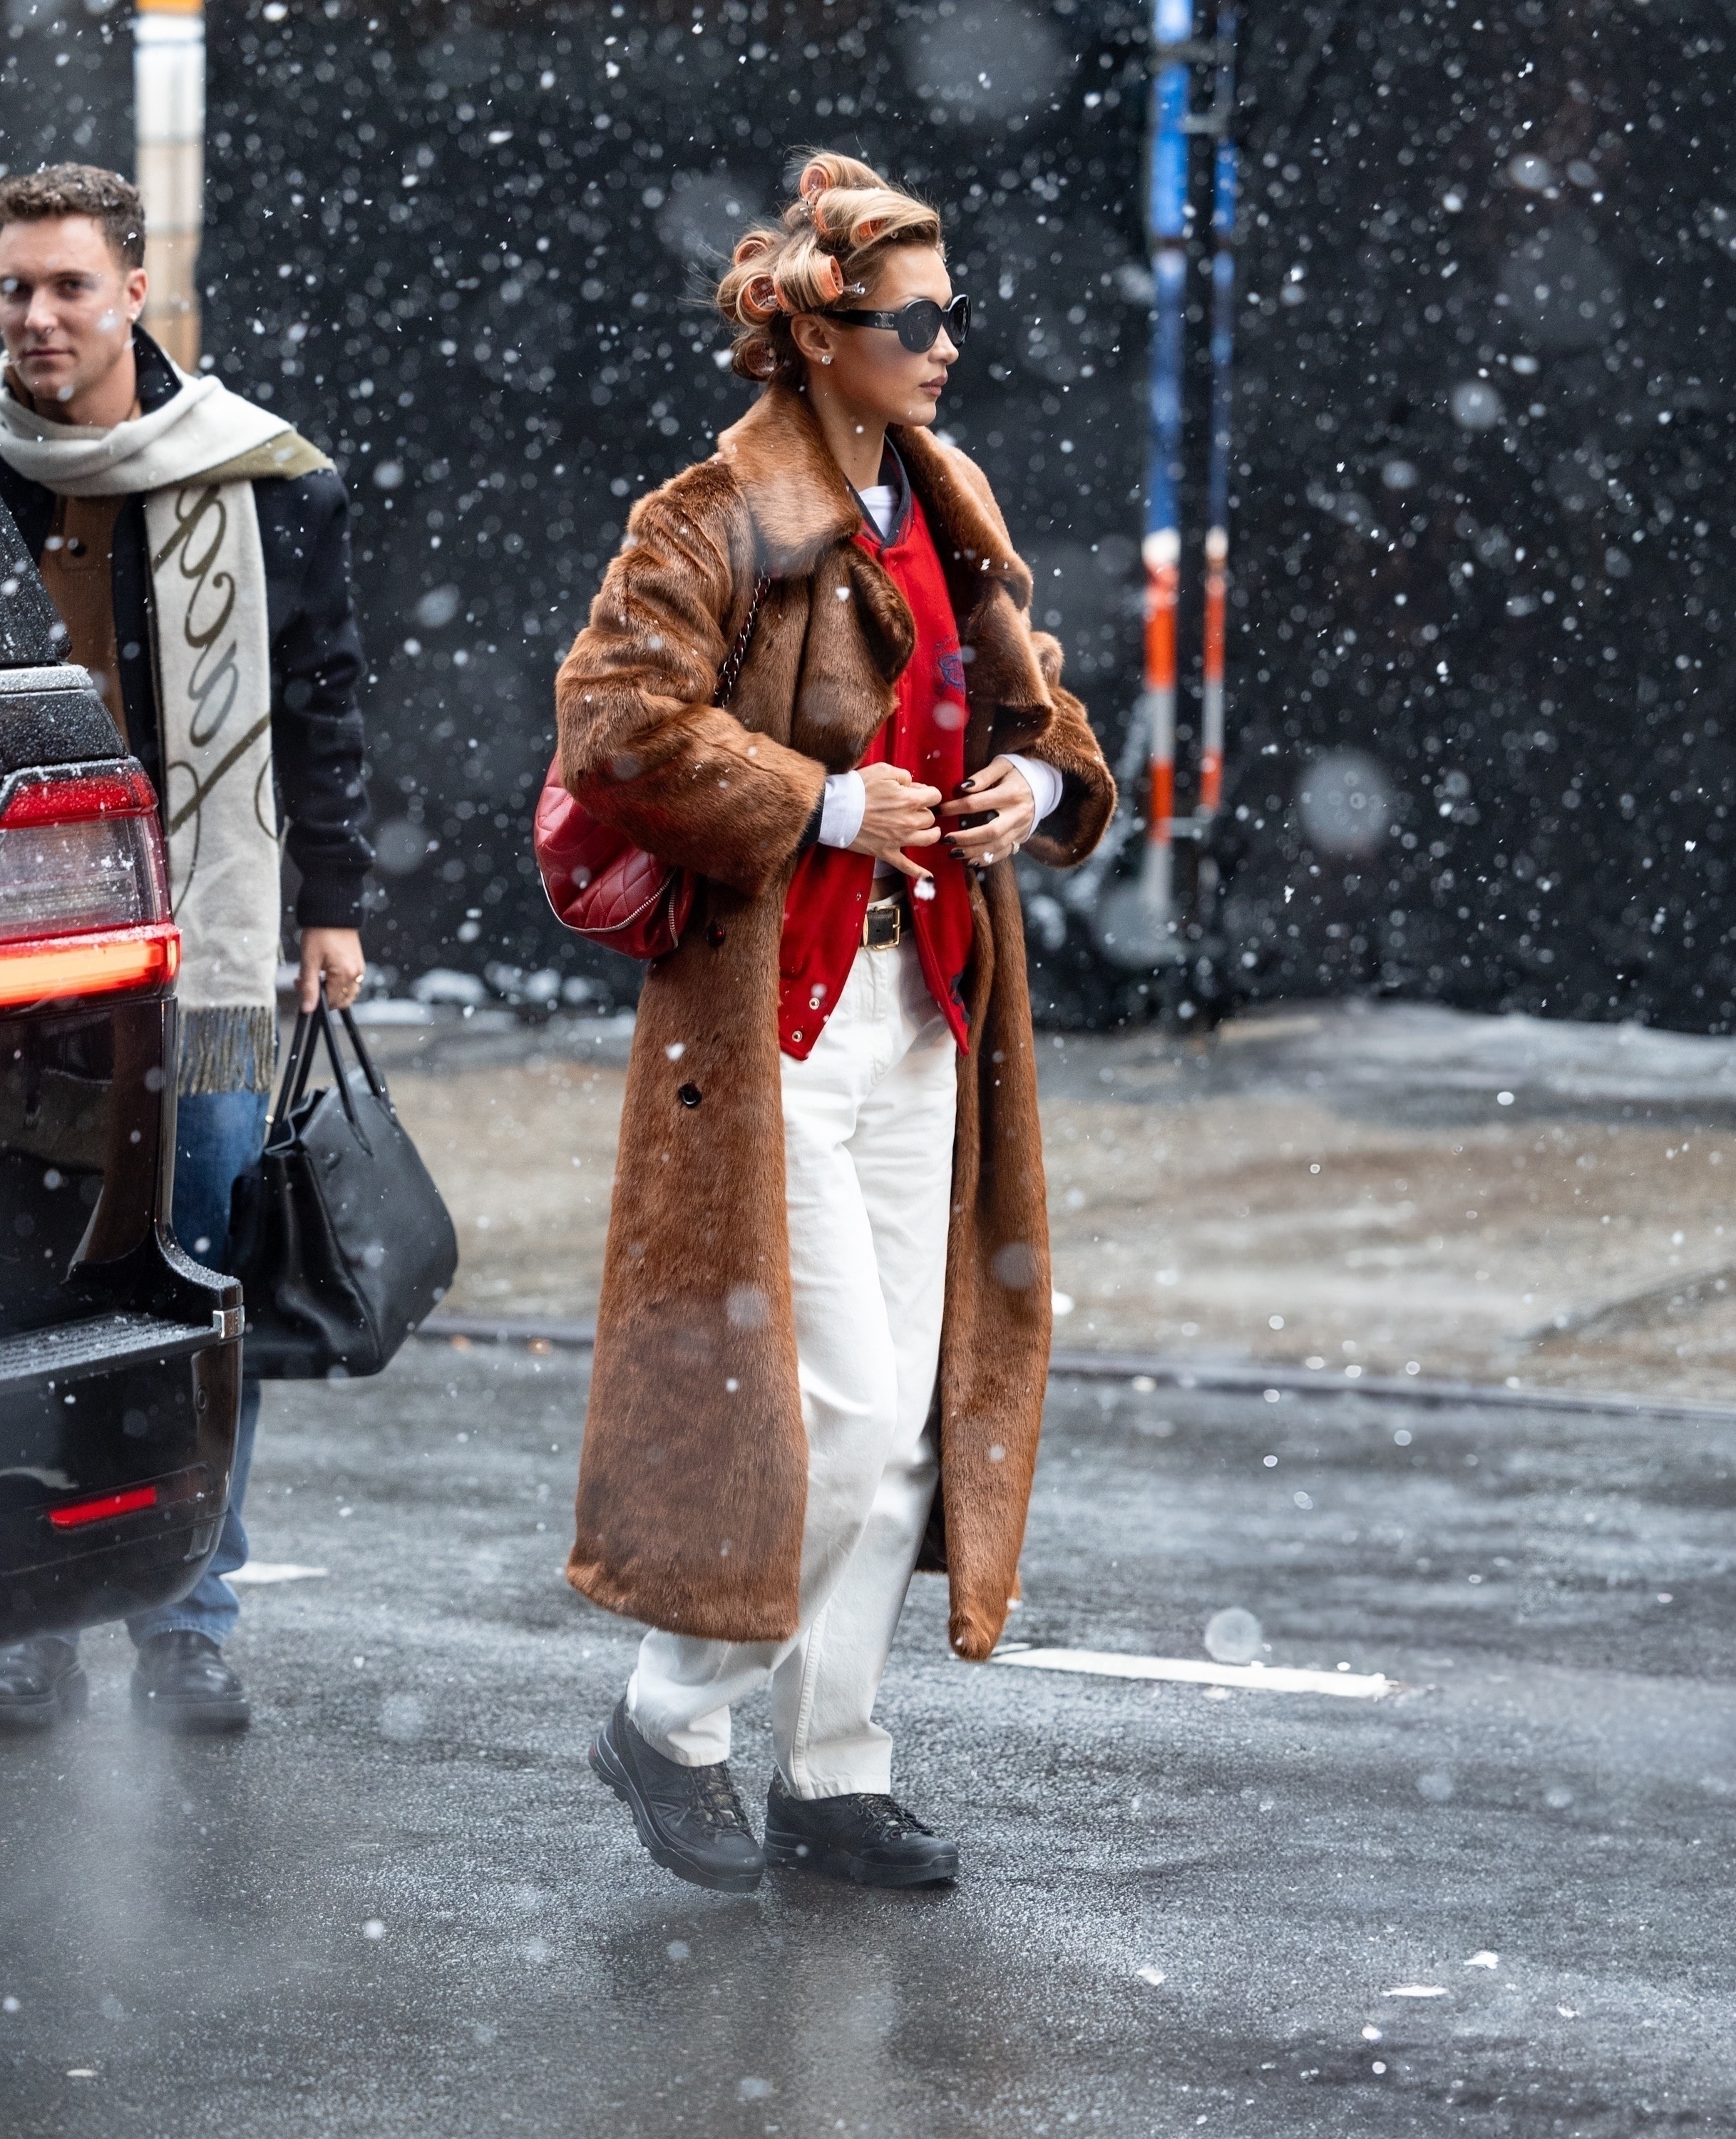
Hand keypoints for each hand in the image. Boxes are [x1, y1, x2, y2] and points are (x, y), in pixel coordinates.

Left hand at [297, 926, 364, 1012]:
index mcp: (343, 974)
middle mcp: (355, 974)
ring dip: (333, 992)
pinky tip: (327, 972)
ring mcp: (359, 969)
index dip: (315, 1000)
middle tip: (308, 982)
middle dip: (324, 998)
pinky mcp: (359, 964)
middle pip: (342, 1001)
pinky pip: (352, 984)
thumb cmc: (320, 933)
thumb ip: (308, 987)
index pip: (331, 1001)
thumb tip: (307, 1009)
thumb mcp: (309, 960)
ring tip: (318, 976)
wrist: (332, 913)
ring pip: (348, 994)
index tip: (301, 985)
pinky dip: (340, 984)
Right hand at [847, 760, 942, 882]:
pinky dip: (919, 872)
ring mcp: (899, 839)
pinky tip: (929, 877)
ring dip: (931, 833)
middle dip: (924, 810)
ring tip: (929, 830)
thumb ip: (904, 776)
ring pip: (928, 839)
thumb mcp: (883, 771)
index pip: (935, 796)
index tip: (918, 792)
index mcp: (910, 800)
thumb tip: (912, 785)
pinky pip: (907, 866)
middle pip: (930, 817)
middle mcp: (909, 821)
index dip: (927, 793)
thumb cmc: (858, 788)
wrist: (836, 809)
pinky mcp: (887, 852)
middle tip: (912, 808)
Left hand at [938, 757, 1037, 866]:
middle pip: (990, 831)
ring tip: (953, 852)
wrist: (1043, 784)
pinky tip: (970, 861)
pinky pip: (1004, 853)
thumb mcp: (1002, 765)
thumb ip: (984, 775)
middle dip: (966, 837)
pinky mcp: (1021, 837)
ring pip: (996, 846)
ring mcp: (1020, 828)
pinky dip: (986, 860)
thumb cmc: (1017, 773)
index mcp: (1012, 793)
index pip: (978, 803)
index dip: (956, 808)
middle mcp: (1018, 814)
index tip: (940, 810)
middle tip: (946, 839)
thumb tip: (964, 787)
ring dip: (973, 852)